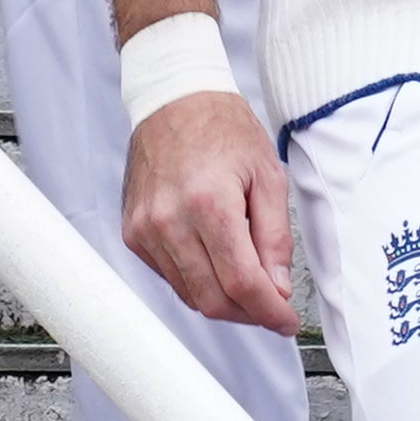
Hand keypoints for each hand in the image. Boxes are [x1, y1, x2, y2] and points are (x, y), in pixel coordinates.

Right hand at [122, 92, 302, 333]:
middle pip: (213, 300)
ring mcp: (146, 229)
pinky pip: (170, 277)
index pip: (242, 283)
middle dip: (248, 313)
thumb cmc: (222, 127)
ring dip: (223, 300)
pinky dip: (197, 280)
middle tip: (272, 307)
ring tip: (247, 282)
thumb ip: (275, 236)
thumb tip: (277, 288)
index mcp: (209, 203)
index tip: (286, 322)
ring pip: (190, 295)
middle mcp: (170, 221)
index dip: (269, 312)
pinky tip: (215, 261)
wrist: (172, 98)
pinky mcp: (133, 233)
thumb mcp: (267, 174)